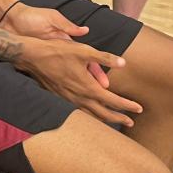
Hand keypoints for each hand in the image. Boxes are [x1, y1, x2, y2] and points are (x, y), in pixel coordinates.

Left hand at [4, 4, 109, 88]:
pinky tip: (66, 97)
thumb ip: (67, 25)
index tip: (104, 82)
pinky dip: (60, 86)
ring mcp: (50, 59)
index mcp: (65, 41)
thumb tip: (85, 30)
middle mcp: (60, 52)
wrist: (11, 21)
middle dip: (90, 83)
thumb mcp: (52, 18)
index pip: (85, 58)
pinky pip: (52, 77)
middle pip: (79, 70)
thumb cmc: (33, 17)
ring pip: (68, 76)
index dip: (95, 70)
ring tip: (87, 101)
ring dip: (78, 88)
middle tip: (101, 96)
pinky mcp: (38, 62)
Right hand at [15, 38, 142, 126]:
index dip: (127, 105)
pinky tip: (91, 113)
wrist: (34, 57)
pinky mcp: (61, 98)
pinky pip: (80, 112)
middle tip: (131, 122)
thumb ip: (104, 57)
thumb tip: (123, 62)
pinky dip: (90, 116)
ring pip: (91, 115)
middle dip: (119, 118)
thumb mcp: (84, 50)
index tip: (138, 109)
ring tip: (114, 121)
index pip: (113, 101)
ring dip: (105, 119)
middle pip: (104, 114)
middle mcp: (79, 98)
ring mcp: (69, 100)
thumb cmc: (59, 52)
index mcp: (88, 87)